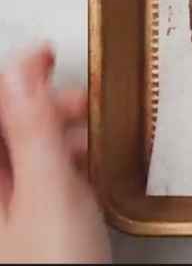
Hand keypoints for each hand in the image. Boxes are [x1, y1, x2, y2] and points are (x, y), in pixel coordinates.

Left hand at [0, 45, 109, 263]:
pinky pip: (39, 180)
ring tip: (94, 139)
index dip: (16, 78)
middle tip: (82, 103)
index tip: (47, 53)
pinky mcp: (27, 227)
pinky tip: (89, 172)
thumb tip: (22, 70)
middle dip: (43, 108)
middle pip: (6, 130)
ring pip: (22, 155)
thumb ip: (31, 128)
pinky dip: (65, 166)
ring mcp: (7, 211)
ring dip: (59, 137)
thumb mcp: (49, 191)